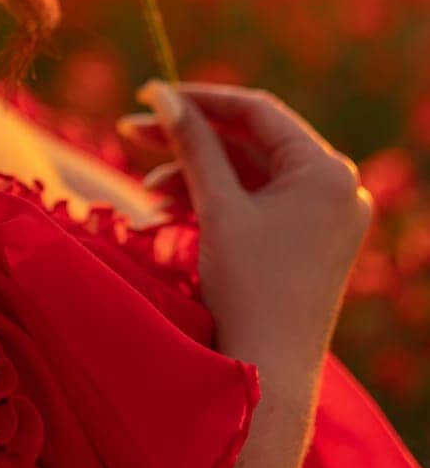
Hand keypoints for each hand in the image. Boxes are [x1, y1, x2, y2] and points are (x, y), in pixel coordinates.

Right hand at [117, 82, 374, 378]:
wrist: (270, 375)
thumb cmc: (248, 288)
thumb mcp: (216, 206)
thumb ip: (191, 144)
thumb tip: (161, 93)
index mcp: (327, 171)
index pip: (258, 112)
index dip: (199, 99)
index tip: (149, 93)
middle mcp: (337, 188)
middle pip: (252, 143)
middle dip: (190, 140)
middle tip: (131, 130)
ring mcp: (327, 217)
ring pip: (250, 175)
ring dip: (197, 175)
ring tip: (146, 190)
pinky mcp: (311, 241)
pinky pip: (259, 204)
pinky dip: (217, 203)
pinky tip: (168, 211)